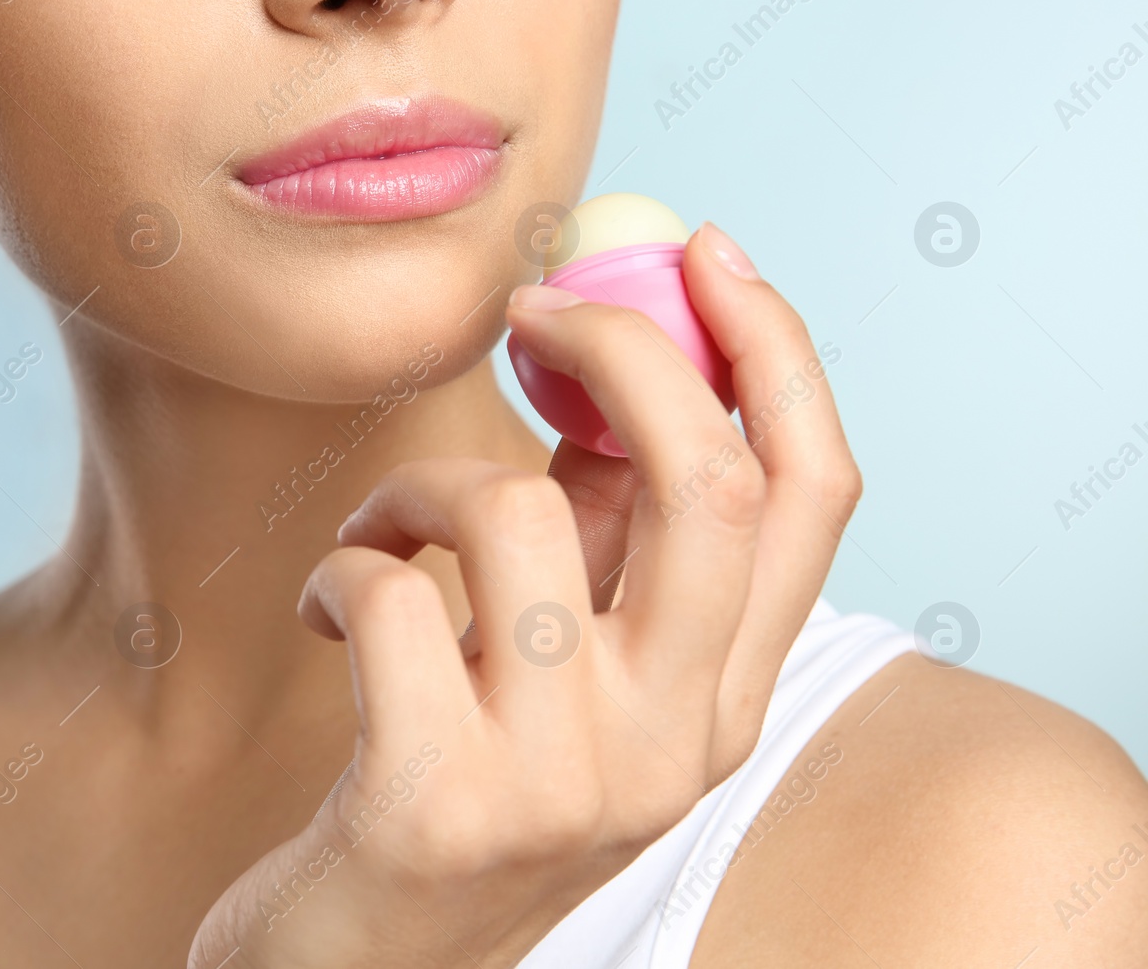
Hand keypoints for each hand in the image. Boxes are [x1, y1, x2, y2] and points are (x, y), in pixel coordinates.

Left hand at [187, 223, 862, 968]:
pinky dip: (343, 566)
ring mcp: (562, 783)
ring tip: (382, 535)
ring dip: (420, 486)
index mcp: (724, 702)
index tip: (707, 251)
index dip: (775, 352)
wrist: (367, 962)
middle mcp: (674, 747)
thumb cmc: (461, 781)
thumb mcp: (568, 667)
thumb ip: (613, 540)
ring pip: (514, 514)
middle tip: (535, 311)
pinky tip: (336, 611)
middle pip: (709, 484)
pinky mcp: (436, 802)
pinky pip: (388, 593)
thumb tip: (616, 370)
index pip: (813, 496)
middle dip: (625, 349)